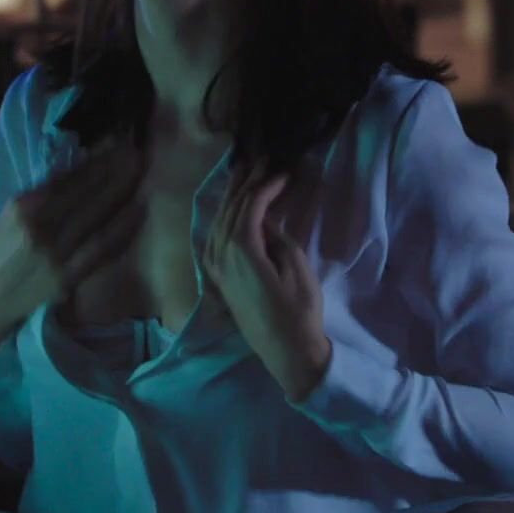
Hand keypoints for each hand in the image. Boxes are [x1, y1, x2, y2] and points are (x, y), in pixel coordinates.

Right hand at [0, 141, 147, 353]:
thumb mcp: (6, 218)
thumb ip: (38, 198)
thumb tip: (78, 173)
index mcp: (22, 207)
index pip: (67, 178)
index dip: (96, 161)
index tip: (116, 144)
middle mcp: (40, 227)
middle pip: (87, 194)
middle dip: (115, 171)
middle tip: (137, 152)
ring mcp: (56, 254)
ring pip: (98, 218)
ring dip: (122, 193)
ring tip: (140, 173)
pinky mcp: (67, 278)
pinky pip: (101, 249)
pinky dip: (122, 228)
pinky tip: (138, 211)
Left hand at [202, 158, 329, 401]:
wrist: (286, 350)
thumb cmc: (298, 308)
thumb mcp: (295, 265)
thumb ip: (275, 235)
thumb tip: (263, 219)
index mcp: (240, 249)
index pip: (250, 205)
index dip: (266, 185)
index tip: (283, 171)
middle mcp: (220, 254)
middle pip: (230, 208)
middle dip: (246, 183)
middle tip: (261, 161)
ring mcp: (214, 267)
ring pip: (219, 220)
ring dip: (232, 197)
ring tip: (244, 174)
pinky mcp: (217, 277)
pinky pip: (215, 236)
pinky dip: (224, 217)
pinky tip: (230, 209)